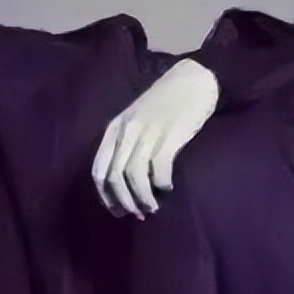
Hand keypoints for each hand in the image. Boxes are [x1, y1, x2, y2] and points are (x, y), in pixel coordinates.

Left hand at [92, 58, 217, 218]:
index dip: (105, 195)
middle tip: (137, 214)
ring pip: (134, 176)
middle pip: (114, 177)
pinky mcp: (169, 136)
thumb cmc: (166, 101)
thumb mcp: (136, 118)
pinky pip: (158, 169)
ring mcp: (148, 132)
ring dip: (142, 198)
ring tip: (152, 207)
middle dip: (123, 201)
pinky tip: (167, 187)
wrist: (194, 79)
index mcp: (115, 127)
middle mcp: (127, 131)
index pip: (99, 169)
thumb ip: (126, 142)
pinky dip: (161, 184)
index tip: (117, 210)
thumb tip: (124, 179)